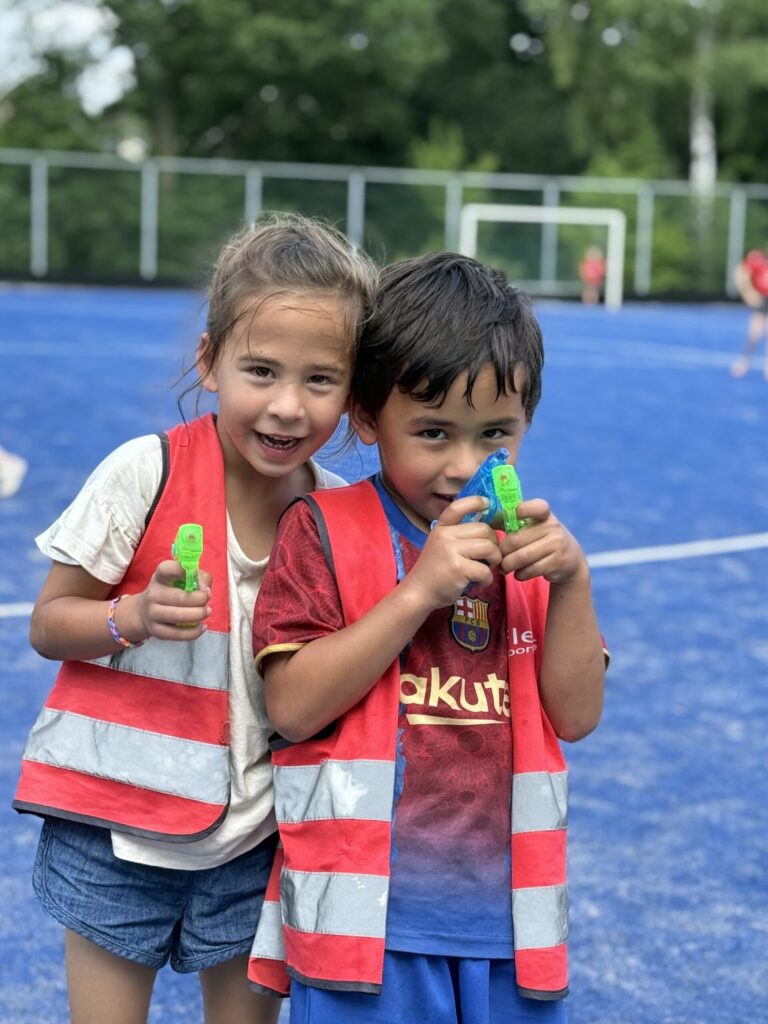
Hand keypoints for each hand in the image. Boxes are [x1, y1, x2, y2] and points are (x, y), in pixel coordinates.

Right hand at [119, 560, 212, 641]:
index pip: (166, 569)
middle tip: (207, 599)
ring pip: (179, 616)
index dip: (182, 570)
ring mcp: (153, 614)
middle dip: (199, 599)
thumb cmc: (169, 591)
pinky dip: (194, 632)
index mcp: (160, 577)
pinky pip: (178, 634)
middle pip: (179, 597)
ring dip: (198, 614)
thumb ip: (198, 578)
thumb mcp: (179, 579)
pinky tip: (202, 626)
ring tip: (207, 611)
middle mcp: (153, 594)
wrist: (143, 612)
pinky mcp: (157, 631)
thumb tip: (207, 589)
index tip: (196, 575)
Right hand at [401, 496, 501, 611]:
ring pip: (489, 547)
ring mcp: (451, 551)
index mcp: (441, 528)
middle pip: (484, 529)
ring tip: (486, 568)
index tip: (487, 503)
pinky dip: (488, 579)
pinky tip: (480, 582)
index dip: (475, 502)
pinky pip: (486, 570)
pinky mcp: (459, 568)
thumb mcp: (440, 546)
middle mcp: (445, 536)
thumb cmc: (434, 571)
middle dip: (493, 543)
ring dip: (494, 559)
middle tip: (489, 557)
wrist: (418, 593)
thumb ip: (457, 536)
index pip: (457, 507)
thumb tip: (488, 530)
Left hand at [500, 499, 587, 584]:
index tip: (509, 516)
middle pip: (516, 540)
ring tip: (504, 568)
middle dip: (502, 552)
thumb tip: (484, 516)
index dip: (522, 510)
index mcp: (544, 514)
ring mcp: (557, 544)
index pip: (536, 507)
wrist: (571, 560)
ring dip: (508, 566)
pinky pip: (530, 570)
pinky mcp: (558, 562)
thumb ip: (510, 520)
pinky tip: (518, 574)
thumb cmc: (542, 539)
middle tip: (497, 559)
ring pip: (522, 557)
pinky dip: (520, 574)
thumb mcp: (532, 526)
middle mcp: (553, 526)